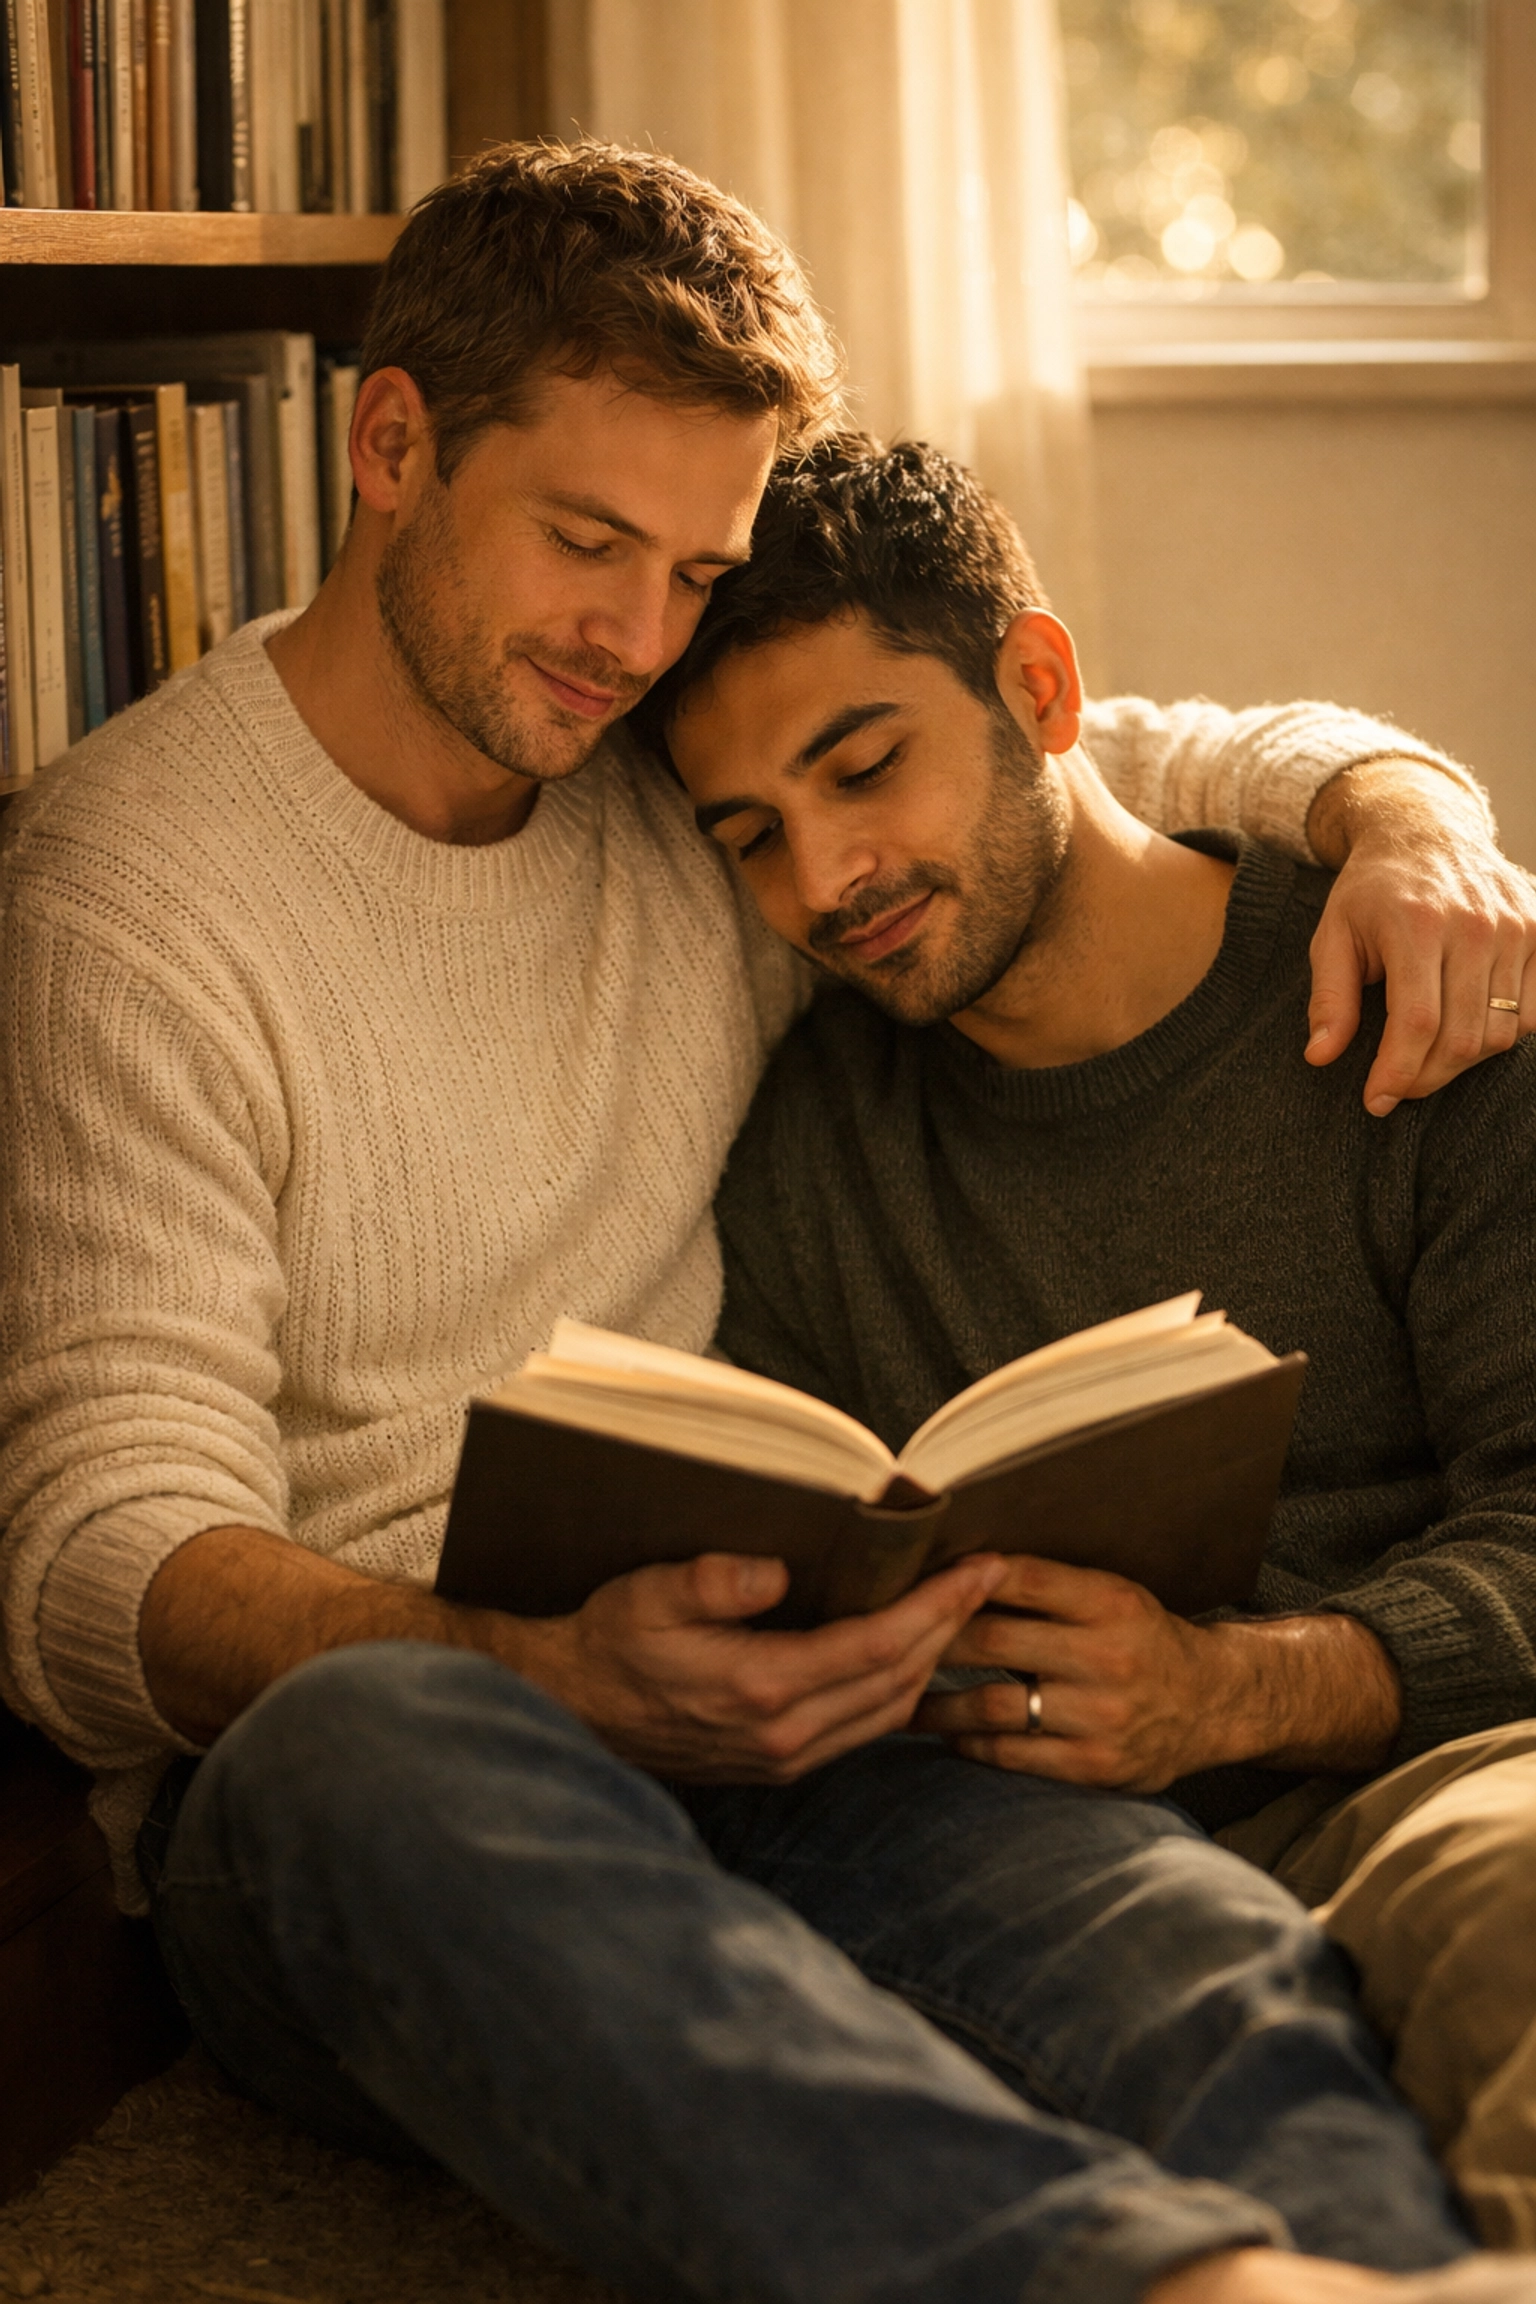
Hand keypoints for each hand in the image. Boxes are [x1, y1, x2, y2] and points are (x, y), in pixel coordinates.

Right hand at [510, 1550, 1008, 1783]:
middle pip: (901, 1679)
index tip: (979, 1568)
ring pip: (891, 1710)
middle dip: (952, 1625)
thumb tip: (774, 1571)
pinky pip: (865, 1728)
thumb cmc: (610, 1644)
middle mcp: (785, 1734)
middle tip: (989, 1576)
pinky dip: (902, 1689)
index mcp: (762, 1689)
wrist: (573, 1711)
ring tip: (961, 1608)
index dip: (938, 1605)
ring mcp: (786, 1757)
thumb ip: (713, 1583)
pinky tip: (915, 1656)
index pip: (880, 1645)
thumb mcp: (648, 1596)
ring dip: (934, 1659)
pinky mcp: (781, 1764)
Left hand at [915, 1554, 1217, 1788]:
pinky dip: (969, 1741)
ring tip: (897, 1694)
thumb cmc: (1144, 1639)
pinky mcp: (1096, 1766)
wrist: (1214, 1704)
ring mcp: (1101, 1717)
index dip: (961, 1578)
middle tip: (884, 1639)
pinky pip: (1011, 1754)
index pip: (1021, 1580)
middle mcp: (1108, 1658)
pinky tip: (945, 1731)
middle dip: (930, 1640)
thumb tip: (957, 1570)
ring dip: (933, 1701)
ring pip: (990, 1705)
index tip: (915, 1579)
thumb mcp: (1113, 1596)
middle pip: (992, 1642)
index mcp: (1111, 1603)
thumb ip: (1047, 1588)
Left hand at [1304, 759, 1535, 1116]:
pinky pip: (1532, 1013)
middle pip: (1464, 1036)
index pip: (1416, 1022)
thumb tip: (1320, 1057)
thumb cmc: (1372, 892)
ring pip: (1502, 1032)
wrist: (1426, 832)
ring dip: (1463, 1063)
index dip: (1398, 1072)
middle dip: (1428, 1077)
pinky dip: (1501, 1036)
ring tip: (1427, 1062)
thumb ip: (1329, 997)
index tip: (1377, 1101)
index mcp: (1415, 924)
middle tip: (1399, 1088)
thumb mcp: (1332, 935)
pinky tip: (1465, 1033)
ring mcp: (1515, 927)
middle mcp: (1473, 925)